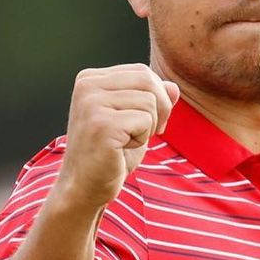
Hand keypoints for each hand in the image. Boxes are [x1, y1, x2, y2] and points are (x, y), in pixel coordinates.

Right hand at [58, 64, 178, 211]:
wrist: (85, 187)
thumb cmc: (110, 155)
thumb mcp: (135, 122)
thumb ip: (152, 100)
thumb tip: (174, 87)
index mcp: (90, 79)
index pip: (141, 72)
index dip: (157, 96)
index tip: (148, 122)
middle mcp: (87, 86)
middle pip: (148, 81)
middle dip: (160, 109)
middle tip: (149, 133)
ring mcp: (92, 104)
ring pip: (149, 101)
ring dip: (149, 127)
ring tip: (127, 142)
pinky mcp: (102, 124)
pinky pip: (145, 120)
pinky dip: (142, 139)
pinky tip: (122, 149)